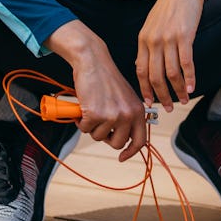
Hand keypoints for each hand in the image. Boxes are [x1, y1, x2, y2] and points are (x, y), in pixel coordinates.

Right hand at [44, 19, 146, 160]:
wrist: (93, 61)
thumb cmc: (106, 79)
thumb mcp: (125, 98)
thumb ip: (127, 117)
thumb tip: (122, 140)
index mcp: (138, 111)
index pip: (140, 141)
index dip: (130, 152)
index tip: (122, 158)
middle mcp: (128, 115)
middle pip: (117, 143)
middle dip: (106, 137)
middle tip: (100, 123)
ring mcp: (112, 115)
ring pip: (99, 137)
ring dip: (92, 126)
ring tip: (93, 108)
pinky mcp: (95, 114)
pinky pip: (85, 129)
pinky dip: (81, 121)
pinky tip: (84, 106)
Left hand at [135, 0, 206, 111]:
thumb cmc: (169, 6)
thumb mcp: (152, 25)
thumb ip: (149, 44)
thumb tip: (147, 65)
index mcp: (143, 40)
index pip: (140, 71)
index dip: (145, 89)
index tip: (149, 102)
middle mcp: (153, 41)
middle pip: (155, 76)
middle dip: (162, 96)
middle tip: (169, 108)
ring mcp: (168, 39)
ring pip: (171, 74)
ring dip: (178, 90)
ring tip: (184, 100)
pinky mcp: (184, 36)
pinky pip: (186, 63)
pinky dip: (189, 78)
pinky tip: (192, 87)